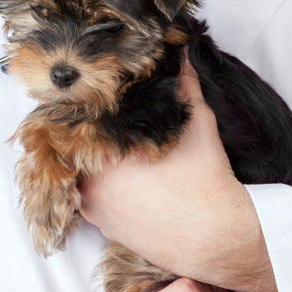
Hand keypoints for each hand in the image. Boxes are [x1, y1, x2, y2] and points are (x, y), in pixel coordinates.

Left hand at [78, 61, 277, 291]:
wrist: (217, 239)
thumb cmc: (206, 181)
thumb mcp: (196, 124)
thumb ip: (182, 85)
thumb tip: (180, 52)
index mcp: (105, 155)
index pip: (75, 123)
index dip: (81, 108)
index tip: (88, 97)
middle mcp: (90, 183)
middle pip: (73, 150)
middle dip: (85, 136)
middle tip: (101, 122)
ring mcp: (94, 209)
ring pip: (80, 175)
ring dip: (90, 162)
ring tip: (113, 149)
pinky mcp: (103, 228)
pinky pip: (89, 199)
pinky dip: (100, 187)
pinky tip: (121, 178)